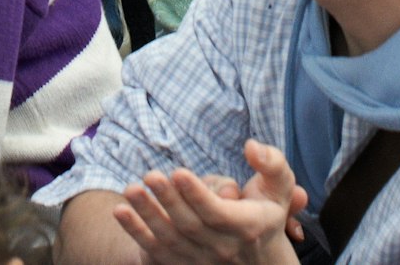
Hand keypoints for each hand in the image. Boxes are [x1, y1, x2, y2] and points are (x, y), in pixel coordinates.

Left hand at [104, 143, 302, 264]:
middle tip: (149, 175)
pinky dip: (136, 233)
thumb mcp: (280, 189)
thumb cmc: (267, 215)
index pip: (216, 212)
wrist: (260, 262)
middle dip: (168, 200)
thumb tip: (251, 146)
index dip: (196, 194)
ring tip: (131, 189)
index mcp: (245, 227)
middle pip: (189, 225)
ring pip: (169, 238)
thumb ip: (272, 164)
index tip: (178, 172)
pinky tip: (119, 211)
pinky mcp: (183, 264)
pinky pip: (155, 250)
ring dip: (147, 215)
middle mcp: (221, 248)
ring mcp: (200, 259)